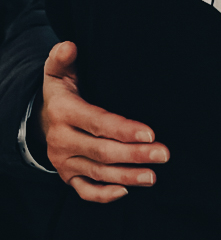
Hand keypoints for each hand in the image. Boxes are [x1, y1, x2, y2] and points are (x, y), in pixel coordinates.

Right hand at [40, 42, 168, 203]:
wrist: (37, 121)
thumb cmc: (60, 94)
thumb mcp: (57, 73)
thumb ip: (62, 58)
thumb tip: (70, 45)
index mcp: (64, 113)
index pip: (97, 123)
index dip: (124, 130)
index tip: (150, 133)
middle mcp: (62, 140)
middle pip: (102, 151)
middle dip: (134, 155)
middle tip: (163, 154)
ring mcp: (64, 161)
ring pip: (97, 173)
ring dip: (126, 176)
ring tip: (153, 176)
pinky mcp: (67, 176)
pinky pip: (84, 190)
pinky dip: (104, 194)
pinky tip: (126, 191)